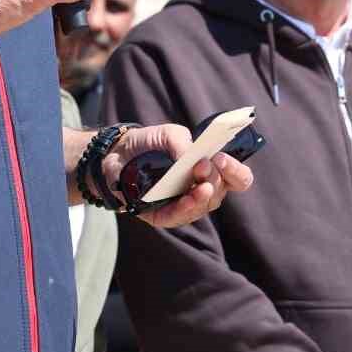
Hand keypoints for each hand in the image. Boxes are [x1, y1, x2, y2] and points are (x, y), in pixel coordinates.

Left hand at [99, 122, 253, 228]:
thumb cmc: (148, 143)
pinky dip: (183, 209)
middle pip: (219, 193)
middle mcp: (200, 190)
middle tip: (204, 166)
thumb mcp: (168, 134)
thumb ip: (182, 142)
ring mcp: (182, 205)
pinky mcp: (162, 215)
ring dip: (202, 197)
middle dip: (214, 179)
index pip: (236, 178)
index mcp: (208, 170)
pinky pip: (176, 217)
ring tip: (201, 187)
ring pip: (202, 207)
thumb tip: (192, 158)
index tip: (222, 159)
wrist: (116, 154)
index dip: (235, 171)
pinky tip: (185, 201)